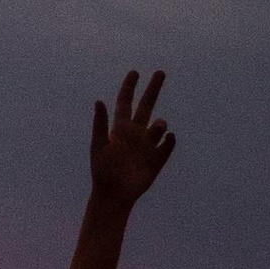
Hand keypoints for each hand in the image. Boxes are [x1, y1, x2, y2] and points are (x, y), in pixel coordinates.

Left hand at [90, 69, 174, 209]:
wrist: (113, 196)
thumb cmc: (102, 172)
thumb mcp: (99, 146)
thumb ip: (100, 123)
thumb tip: (99, 101)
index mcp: (120, 129)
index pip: (125, 103)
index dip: (129, 87)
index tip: (134, 73)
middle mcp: (135, 134)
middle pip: (146, 106)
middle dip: (153, 89)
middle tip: (160, 72)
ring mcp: (147, 146)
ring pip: (159, 127)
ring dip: (160, 125)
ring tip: (156, 131)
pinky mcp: (156, 160)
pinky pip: (167, 146)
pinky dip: (170, 141)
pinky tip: (168, 138)